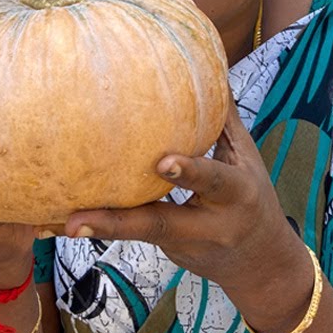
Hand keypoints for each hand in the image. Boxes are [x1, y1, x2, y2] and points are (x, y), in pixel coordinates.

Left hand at [62, 96, 291, 291]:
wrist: (262, 262)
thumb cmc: (252, 196)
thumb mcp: (247, 160)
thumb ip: (225, 121)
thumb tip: (211, 69)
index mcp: (236, 194)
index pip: (213, 181)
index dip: (189, 172)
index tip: (162, 162)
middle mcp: (210, 225)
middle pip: (161, 223)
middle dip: (121, 222)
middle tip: (78, 220)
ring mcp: (185, 244)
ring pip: (142, 235)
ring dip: (105, 229)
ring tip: (69, 224)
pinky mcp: (169, 252)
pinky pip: (137, 236)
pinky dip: (109, 227)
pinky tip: (75, 220)